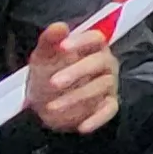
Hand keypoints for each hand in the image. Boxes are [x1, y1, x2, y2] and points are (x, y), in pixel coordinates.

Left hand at [23, 21, 119, 135]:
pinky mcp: (107, 106)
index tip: (63, 46)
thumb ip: (50, 40)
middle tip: (53, 83)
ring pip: (100, 87)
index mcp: (91, 48)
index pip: (96, 38)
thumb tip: (59, 26)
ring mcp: (108, 85)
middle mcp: (105, 64)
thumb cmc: (47, 75)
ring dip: (75, 97)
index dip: (82, 40)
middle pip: (100, 62)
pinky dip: (97, 119)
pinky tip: (82, 127)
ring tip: (51, 107)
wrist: (45, 106)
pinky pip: (108, 111)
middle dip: (76, 72)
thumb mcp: (43, 57)